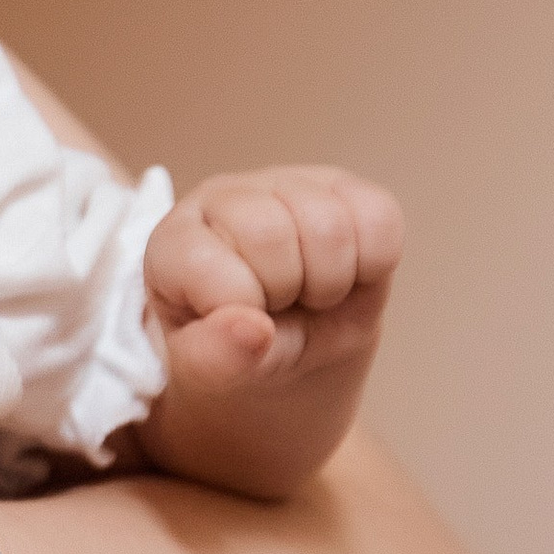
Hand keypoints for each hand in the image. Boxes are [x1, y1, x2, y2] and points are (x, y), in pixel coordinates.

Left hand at [148, 168, 401, 385]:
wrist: (289, 345)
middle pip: (271, 233)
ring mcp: (286, 184)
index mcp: (174, 241)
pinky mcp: (344, 187)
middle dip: (286, 292)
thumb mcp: (211, 370)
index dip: (240, 313)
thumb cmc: (236, 350)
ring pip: (329, 225)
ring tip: (309, 294)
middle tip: (279, 307)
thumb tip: (251, 329)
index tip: (239, 325)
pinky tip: (345, 274)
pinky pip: (379, 218)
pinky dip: (372, 262)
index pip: (213, 268)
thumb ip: (216, 357)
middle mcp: (224, 197)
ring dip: (330, 282)